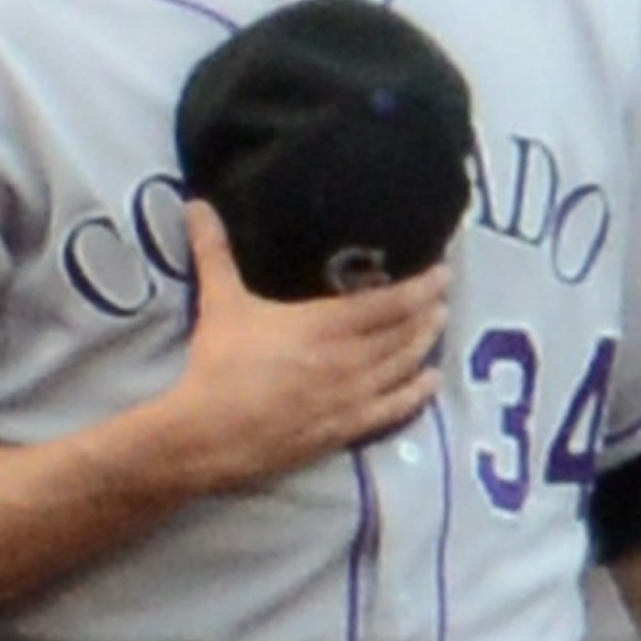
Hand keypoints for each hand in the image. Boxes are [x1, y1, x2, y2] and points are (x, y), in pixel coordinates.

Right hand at [166, 223, 453, 472]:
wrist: (207, 435)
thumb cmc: (218, 366)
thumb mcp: (221, 303)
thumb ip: (214, 252)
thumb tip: (196, 205)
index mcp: (325, 325)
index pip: (390, 303)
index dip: (422, 287)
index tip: (444, 273)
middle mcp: (350, 360)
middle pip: (404, 333)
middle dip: (427, 312)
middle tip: (443, 296)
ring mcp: (353, 396)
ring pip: (404, 365)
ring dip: (425, 343)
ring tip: (440, 324)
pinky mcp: (347, 428)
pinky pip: (395, 408)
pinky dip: (418, 391)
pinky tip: (431, 381)